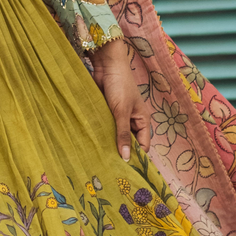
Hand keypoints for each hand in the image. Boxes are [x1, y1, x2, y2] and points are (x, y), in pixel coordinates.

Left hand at [90, 39, 151, 163]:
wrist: (106, 64)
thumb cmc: (119, 85)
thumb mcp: (122, 111)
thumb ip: (123, 134)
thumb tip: (126, 157)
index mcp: (142, 120)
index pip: (143, 145)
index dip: (136, 157)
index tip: (126, 171)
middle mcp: (132, 120)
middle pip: (129, 142)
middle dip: (121, 152)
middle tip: (110, 169)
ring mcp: (118, 116)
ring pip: (115, 136)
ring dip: (109, 144)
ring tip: (100, 160)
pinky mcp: (106, 112)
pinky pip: (104, 127)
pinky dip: (100, 134)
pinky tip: (93, 145)